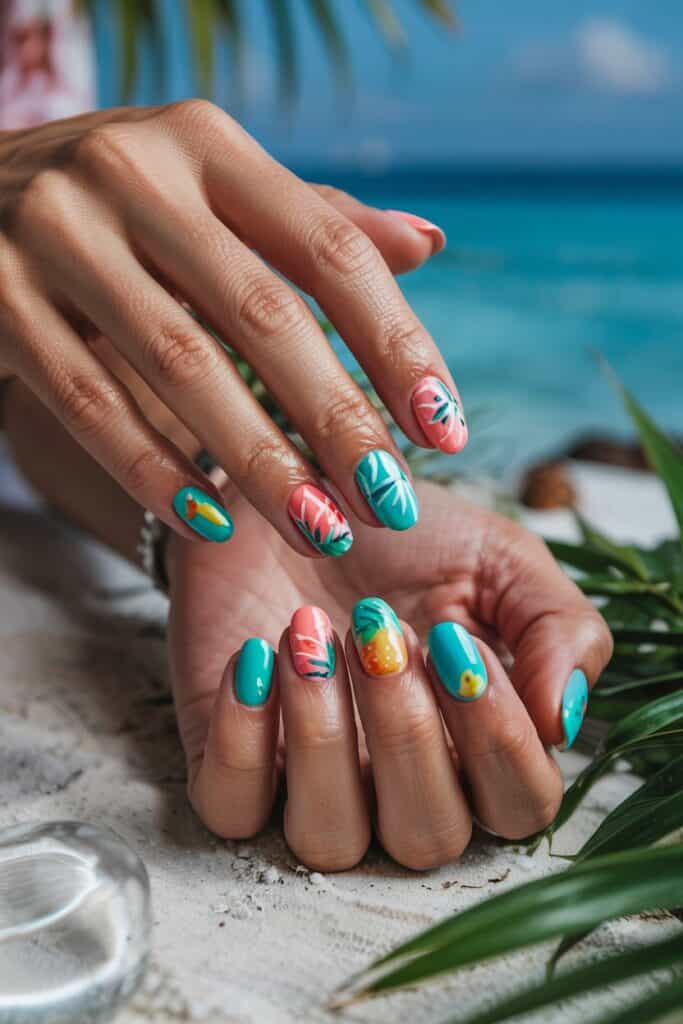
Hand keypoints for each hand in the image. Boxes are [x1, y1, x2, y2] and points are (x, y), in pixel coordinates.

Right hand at [0, 102, 461, 552]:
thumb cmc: (124, 204)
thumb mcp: (214, 188)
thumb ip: (315, 221)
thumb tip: (428, 245)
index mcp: (208, 146)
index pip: (330, 251)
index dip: (398, 346)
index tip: (444, 431)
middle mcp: (135, 174)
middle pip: (264, 316)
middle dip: (339, 421)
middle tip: (390, 502)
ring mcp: (57, 234)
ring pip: (181, 367)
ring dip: (260, 462)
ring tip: (320, 526)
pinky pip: (89, 404)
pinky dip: (155, 471)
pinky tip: (213, 523)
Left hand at [167, 479, 611, 870]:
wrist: (293, 485)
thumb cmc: (404, 534)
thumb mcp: (501, 558)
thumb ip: (559, 629)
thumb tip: (560, 720)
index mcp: (475, 743)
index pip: (519, 804)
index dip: (498, 738)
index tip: (454, 641)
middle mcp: (397, 780)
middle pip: (426, 836)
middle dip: (406, 731)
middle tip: (377, 626)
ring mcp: (309, 779)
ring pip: (328, 838)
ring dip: (322, 737)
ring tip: (308, 634)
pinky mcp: (231, 760)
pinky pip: (231, 808)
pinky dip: (243, 741)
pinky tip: (255, 657)